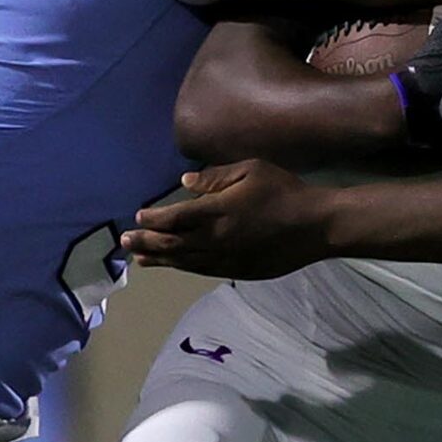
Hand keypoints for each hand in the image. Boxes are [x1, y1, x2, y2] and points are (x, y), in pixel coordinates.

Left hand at [124, 162, 330, 278]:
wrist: (316, 226)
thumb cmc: (284, 191)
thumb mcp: (251, 170)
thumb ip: (216, 177)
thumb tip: (185, 183)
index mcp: (218, 211)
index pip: (175, 217)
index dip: (154, 219)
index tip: (138, 217)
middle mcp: (216, 239)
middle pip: (172, 243)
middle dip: (146, 242)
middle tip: (125, 242)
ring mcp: (227, 258)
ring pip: (185, 261)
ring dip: (160, 260)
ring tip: (140, 260)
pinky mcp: (238, 271)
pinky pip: (204, 270)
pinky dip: (184, 268)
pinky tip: (174, 266)